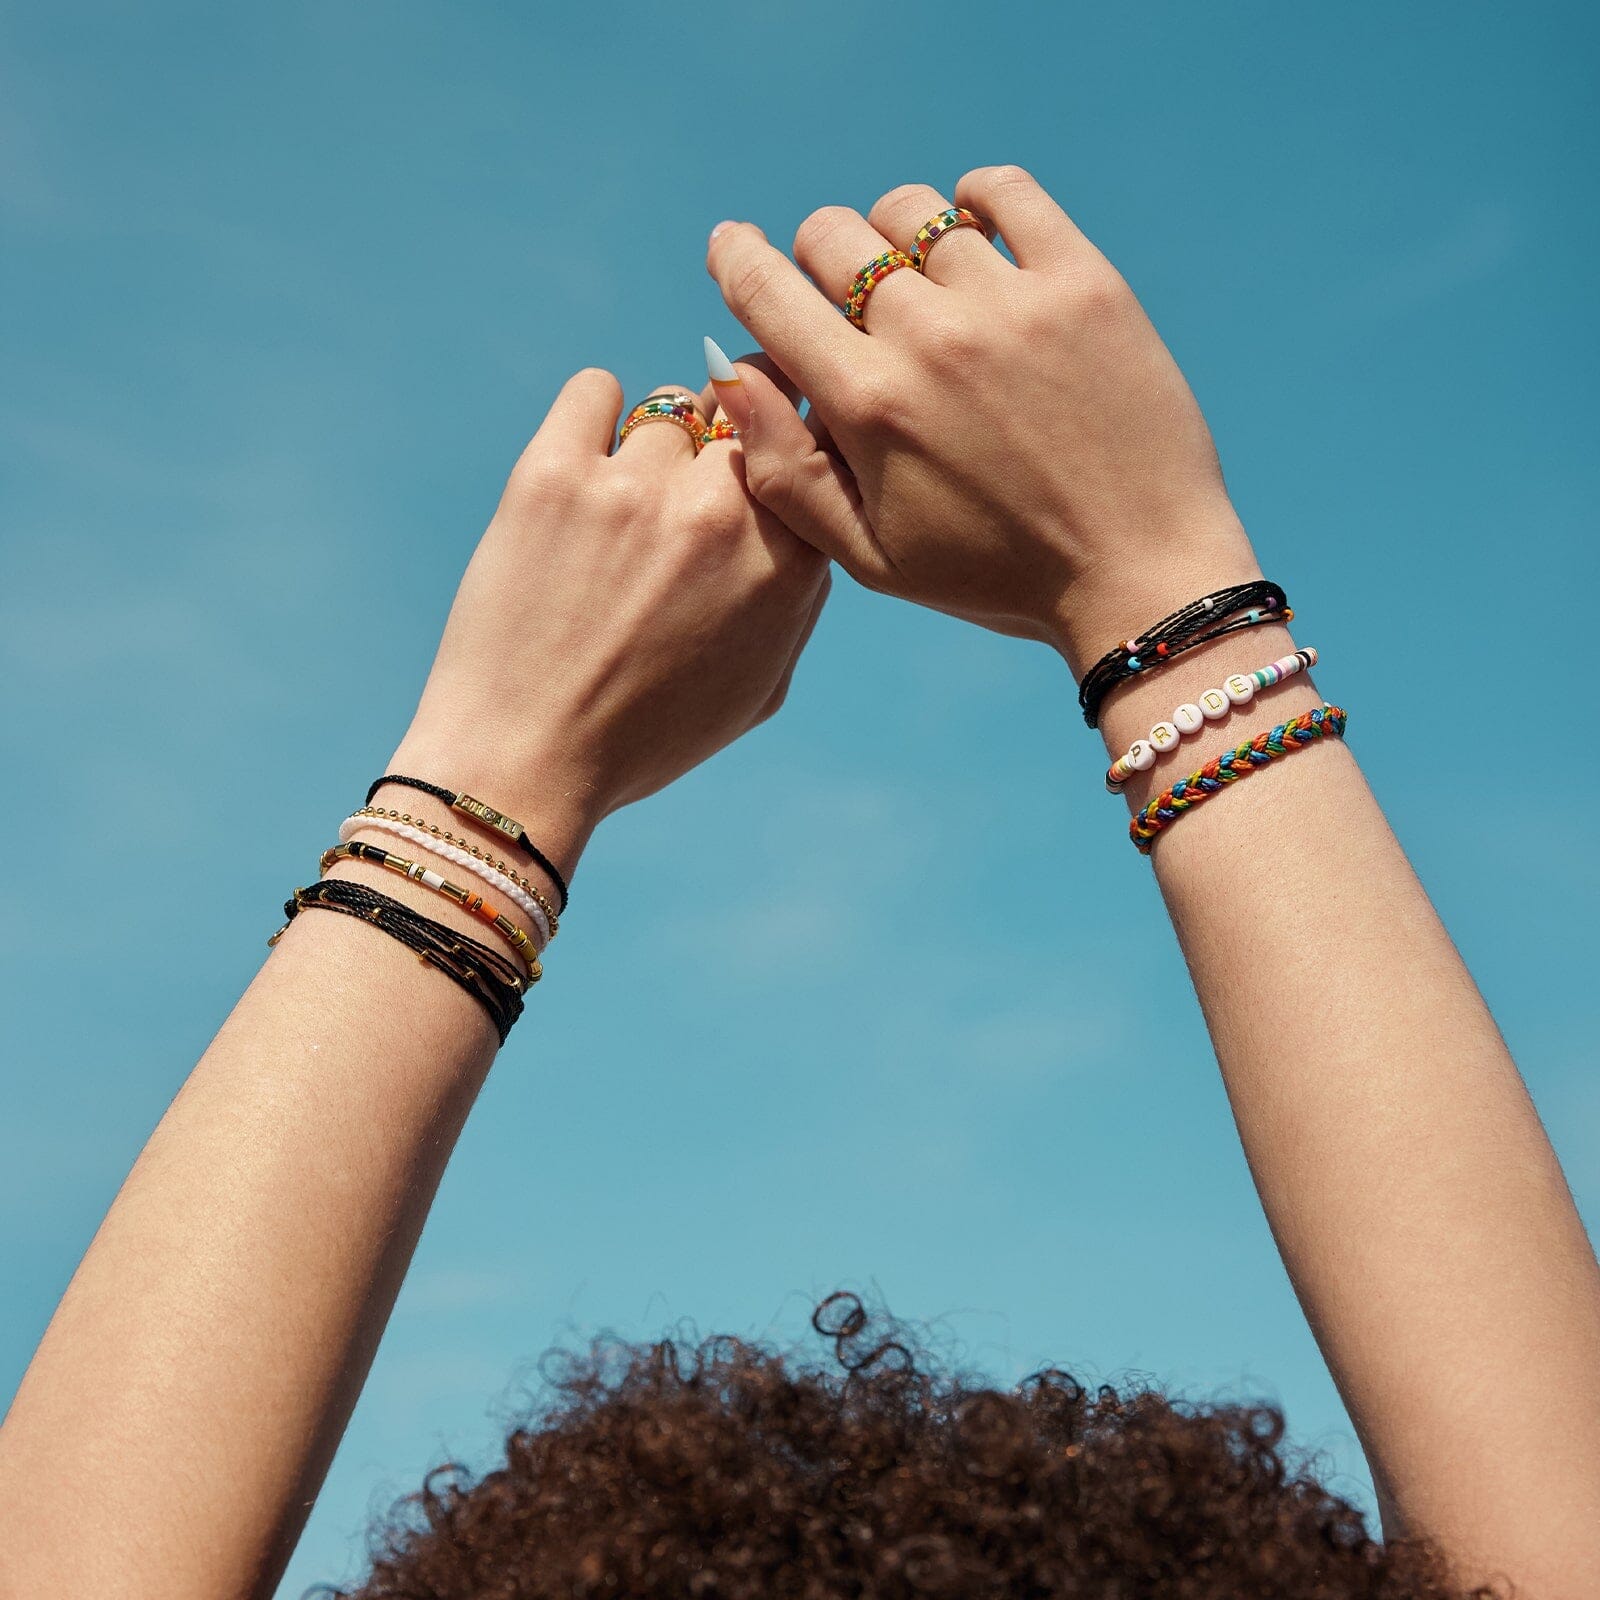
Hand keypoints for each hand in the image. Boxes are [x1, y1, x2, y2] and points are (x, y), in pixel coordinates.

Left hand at [389, 366, 829, 877]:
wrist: (525, 759)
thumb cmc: (646, 735)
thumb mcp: (759, 689)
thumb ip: (798, 597)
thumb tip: (802, 522)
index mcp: (786, 565)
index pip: (818, 447)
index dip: (799, 439)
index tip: (778, 447)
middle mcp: (719, 513)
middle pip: (753, 405)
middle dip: (738, 427)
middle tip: (702, 469)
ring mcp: (634, 488)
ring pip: (674, 407)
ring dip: (662, 442)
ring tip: (629, 500)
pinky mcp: (553, 474)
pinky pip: (594, 389)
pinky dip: (595, 411)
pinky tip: (586, 461)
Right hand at [704, 167, 1256, 672]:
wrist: (1137, 573)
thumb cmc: (995, 576)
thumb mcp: (869, 556)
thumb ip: (783, 470)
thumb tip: (726, 374)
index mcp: (867, 406)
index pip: (766, 290)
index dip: (736, 259)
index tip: (734, 250)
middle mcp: (929, 339)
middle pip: (831, 235)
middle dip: (817, 258)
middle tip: (848, 299)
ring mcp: (1010, 302)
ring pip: (912, 211)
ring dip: (896, 237)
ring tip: (920, 281)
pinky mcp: (1083, 282)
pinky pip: (1005, 191)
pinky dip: (977, 199)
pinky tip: (978, 238)